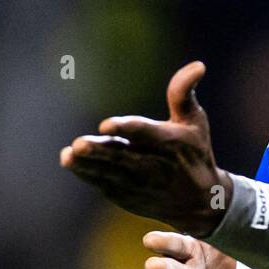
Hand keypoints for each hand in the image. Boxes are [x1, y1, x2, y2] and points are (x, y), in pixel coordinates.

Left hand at [60, 62, 231, 236]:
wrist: (200, 203)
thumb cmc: (195, 153)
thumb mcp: (195, 122)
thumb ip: (183, 93)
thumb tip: (198, 65)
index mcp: (170, 144)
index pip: (146, 134)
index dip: (126, 129)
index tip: (106, 124)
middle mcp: (154, 166)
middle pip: (123, 157)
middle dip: (100, 151)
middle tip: (79, 144)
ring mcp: (139, 184)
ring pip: (110, 173)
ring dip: (88, 165)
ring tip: (68, 156)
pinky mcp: (128, 195)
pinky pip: (104, 184)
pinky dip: (88, 174)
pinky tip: (71, 163)